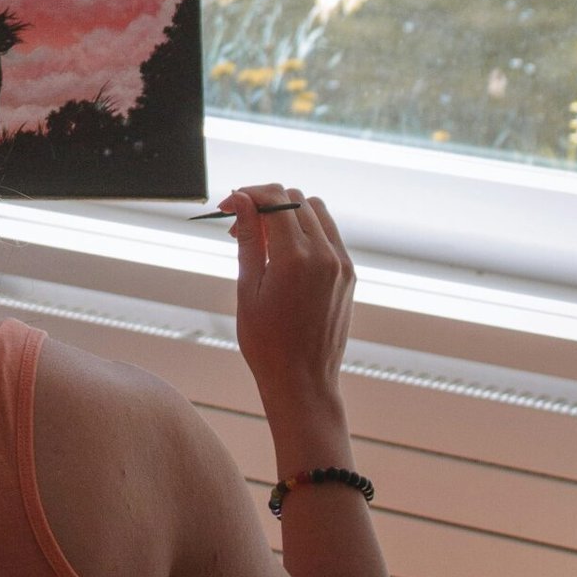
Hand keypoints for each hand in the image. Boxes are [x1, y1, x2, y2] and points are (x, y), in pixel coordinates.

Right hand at [220, 183, 354, 415]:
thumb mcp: (248, 288)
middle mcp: (324, 255)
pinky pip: (329, 233)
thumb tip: (240, 200)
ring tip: (262, 238)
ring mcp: (341, 264)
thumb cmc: (267, 343)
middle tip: (240, 226)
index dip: (247, 194)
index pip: (273, 199)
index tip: (228, 205)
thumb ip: (247, 239)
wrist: (303, 381)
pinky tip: (285, 251)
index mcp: (295, 258)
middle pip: (294, 199)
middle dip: (264, 202)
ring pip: (315, 210)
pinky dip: (306, 229)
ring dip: (287, 212)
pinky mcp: (348, 274)